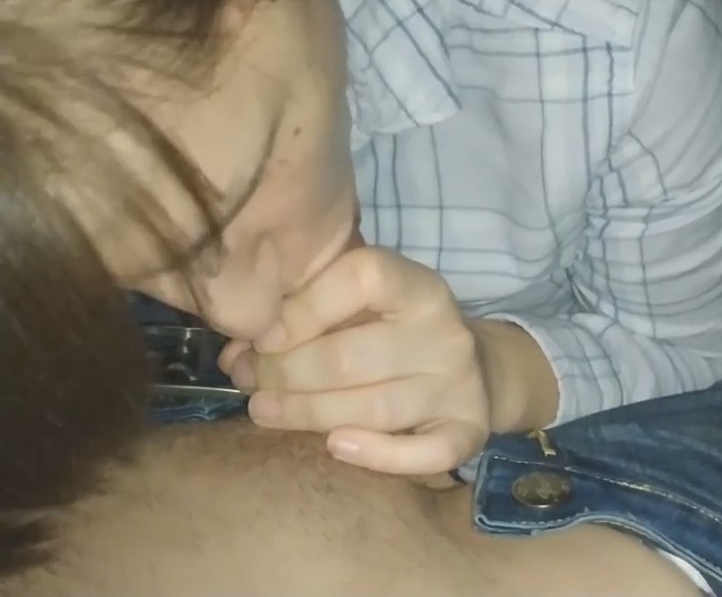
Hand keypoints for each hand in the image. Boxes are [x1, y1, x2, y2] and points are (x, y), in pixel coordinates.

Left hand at [218, 247, 489, 475]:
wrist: (475, 369)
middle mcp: (447, 333)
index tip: (264, 336)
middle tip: (251, 380)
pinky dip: (379, 454)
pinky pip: (426, 452)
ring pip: (376, 406)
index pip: (363, 279)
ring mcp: (461, 383)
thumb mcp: (363, 307)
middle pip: (353, 356)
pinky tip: (336, 446)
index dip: (304, 307)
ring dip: (308, 413)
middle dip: (287, 372)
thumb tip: (235, 355)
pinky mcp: (470, 429)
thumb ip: (305, 317)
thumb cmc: (397, 332)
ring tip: (264, 410)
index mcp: (420, 287)